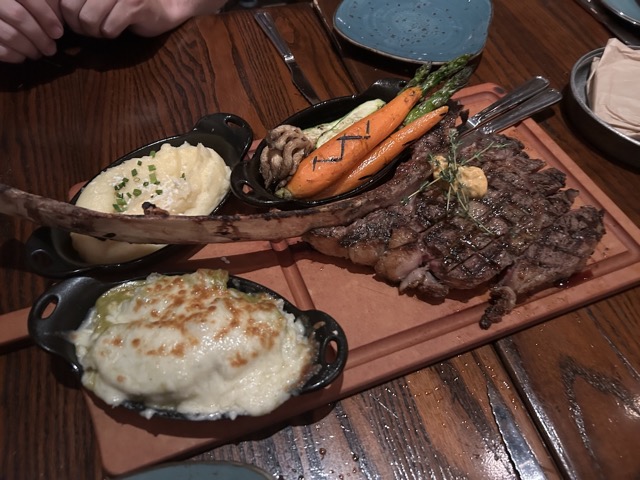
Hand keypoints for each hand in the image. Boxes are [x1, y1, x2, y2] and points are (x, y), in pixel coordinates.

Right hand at [0, 0, 63, 62]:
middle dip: (40, 36)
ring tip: (38, 53)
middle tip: (51, 49)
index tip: (58, 33)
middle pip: (19, 16)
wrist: (0, 16)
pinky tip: (22, 56)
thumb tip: (62, 16)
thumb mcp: (32, 2)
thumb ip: (47, 3)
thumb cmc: (19, 8)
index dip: (46, 16)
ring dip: (29, 48)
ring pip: (10, 34)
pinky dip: (15, 55)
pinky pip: (1, 50)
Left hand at [59, 0, 225, 38]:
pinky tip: (121, 28)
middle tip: (96, 29)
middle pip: (74, 12)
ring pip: (89, 21)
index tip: (83, 22)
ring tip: (108, 28)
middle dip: (82, 27)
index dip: (70, 18)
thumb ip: (80, 4)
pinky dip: (112, 34)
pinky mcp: (134, 6)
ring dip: (97, 32)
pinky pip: (109, 29)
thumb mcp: (99, 0)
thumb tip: (57, 21)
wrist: (166, 6)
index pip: (64, 2)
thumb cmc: (128, 3)